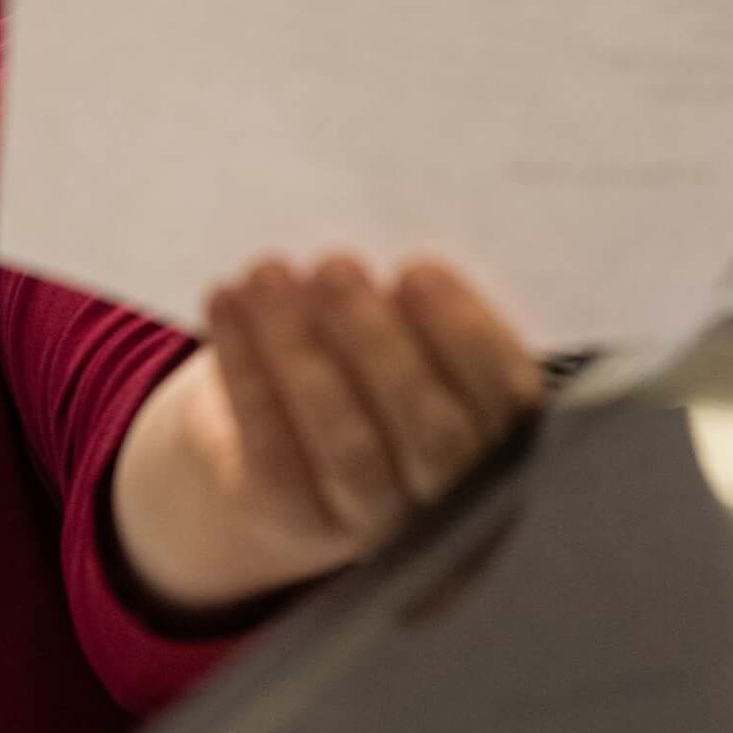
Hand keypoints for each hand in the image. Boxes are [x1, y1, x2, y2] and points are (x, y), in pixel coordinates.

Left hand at [112, 255, 543, 614]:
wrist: (282, 436)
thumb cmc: (363, 348)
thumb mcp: (400, 315)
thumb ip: (412, 291)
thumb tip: (383, 211)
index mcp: (502, 428)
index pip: (506, 393)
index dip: (465, 334)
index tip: (416, 269)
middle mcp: (449, 490)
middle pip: (432, 432)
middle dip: (378, 343)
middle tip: (334, 266)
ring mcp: (374, 518)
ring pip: (348, 447)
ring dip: (302, 353)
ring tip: (268, 274)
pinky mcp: (296, 521)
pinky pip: (273, 452)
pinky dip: (245, 372)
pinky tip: (226, 305)